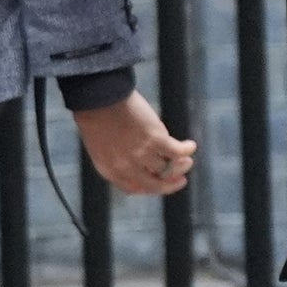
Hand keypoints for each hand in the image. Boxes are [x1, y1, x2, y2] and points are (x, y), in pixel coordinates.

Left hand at [73, 92, 195, 197]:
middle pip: (155, 184)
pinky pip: (177, 151)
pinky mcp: (156, 140)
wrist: (98, 98)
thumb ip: (115, 157)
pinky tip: (190, 145)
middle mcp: (127, 168)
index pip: (134, 188)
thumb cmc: (96, 115)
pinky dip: (187, 149)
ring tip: (187, 159)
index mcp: (110, 171)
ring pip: (169, 168)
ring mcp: (142, 155)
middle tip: (181, 180)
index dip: (150, 188)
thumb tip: (135, 160)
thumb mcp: (100, 145)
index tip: (161, 183)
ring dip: (181, 165)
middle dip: (170, 184)